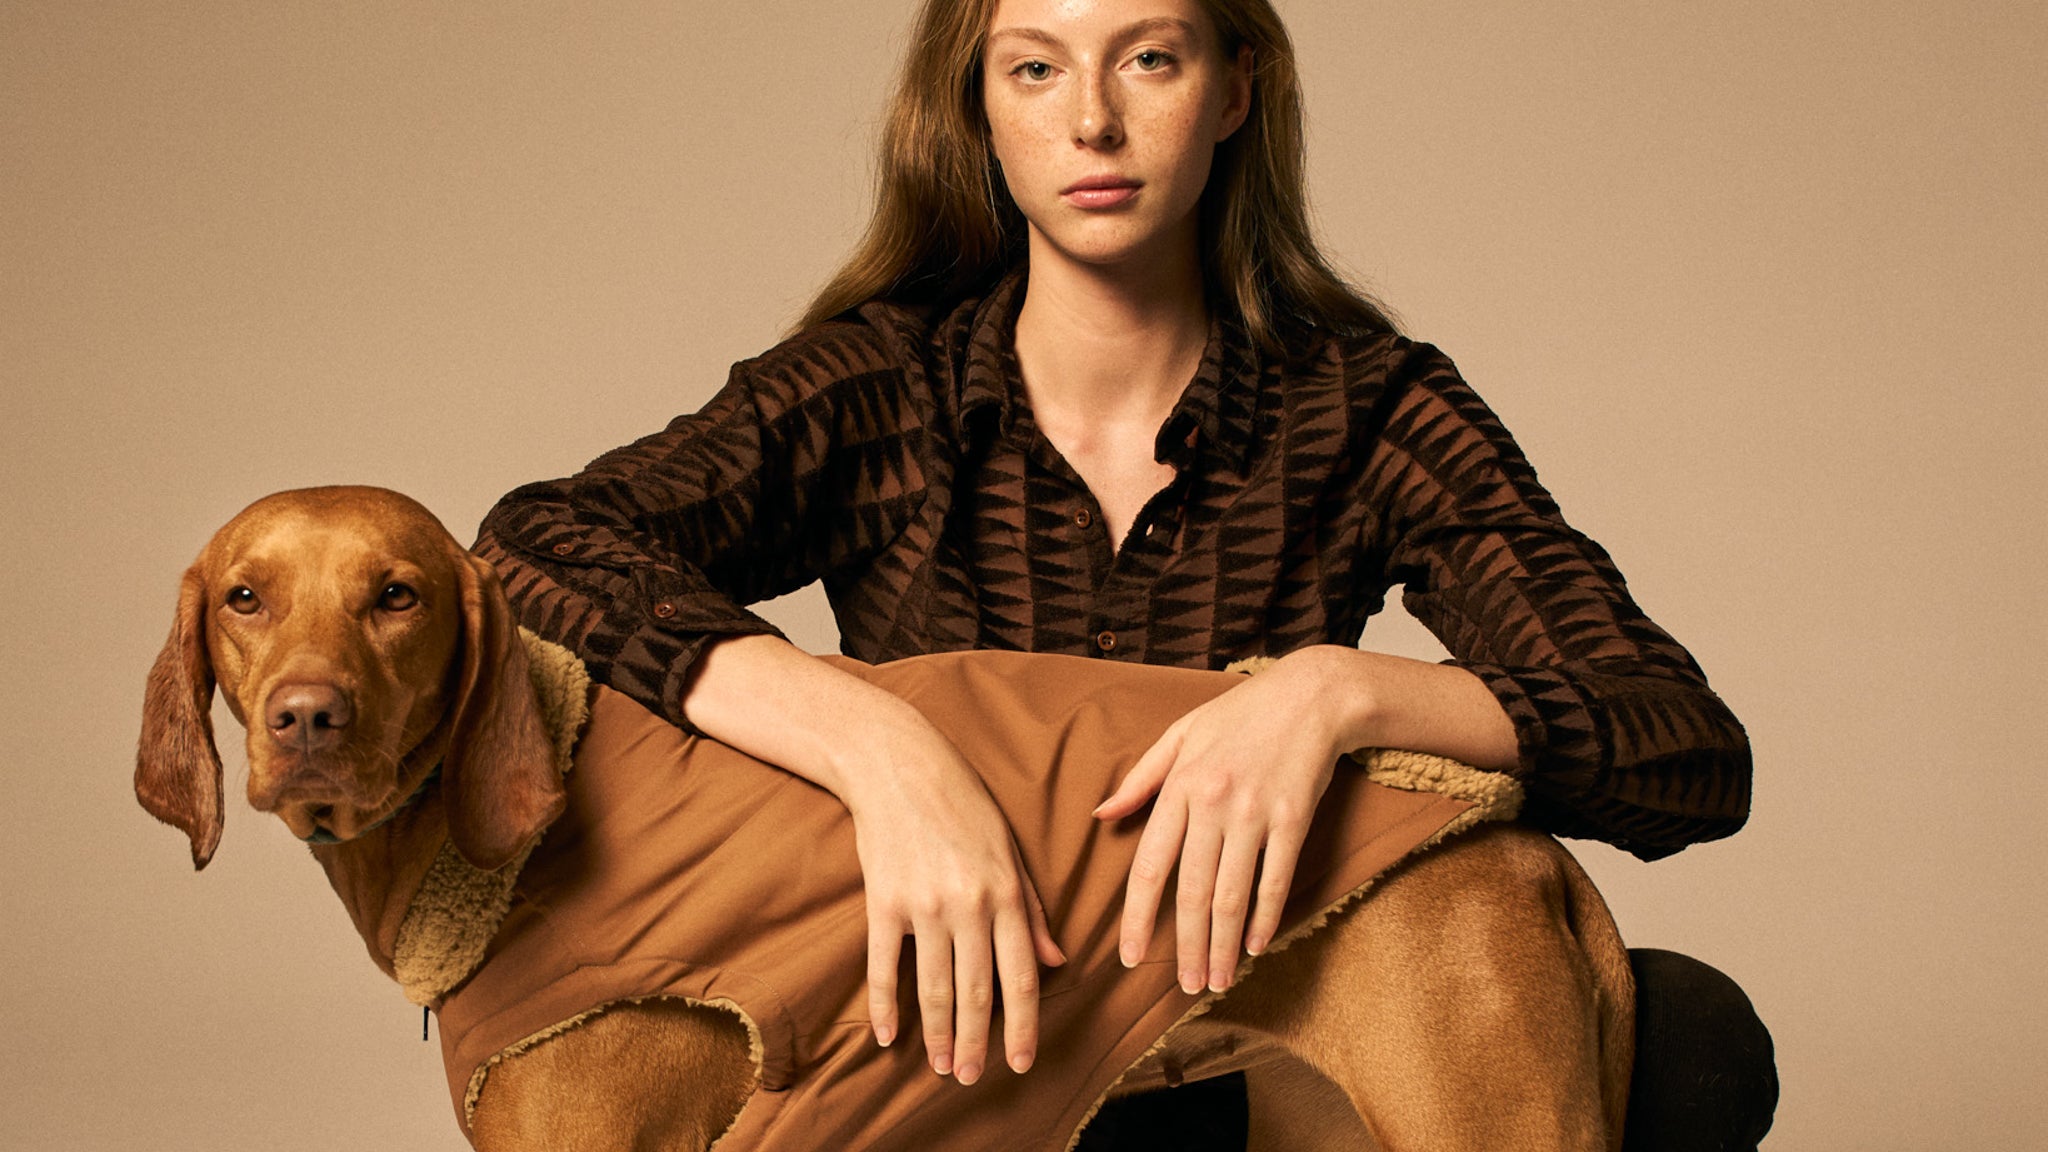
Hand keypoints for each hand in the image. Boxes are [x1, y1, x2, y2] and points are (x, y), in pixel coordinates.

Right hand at [845, 714, 1066, 1084]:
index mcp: (1008, 893)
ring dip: (939, 1034)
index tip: (1020, 1063)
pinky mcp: (883, 901)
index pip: (1020, 977)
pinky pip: (883, 965)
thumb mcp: (1009, 850)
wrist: (900, 764)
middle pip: (975, 991)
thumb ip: (1033, 910)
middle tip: (974, 1078)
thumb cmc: (963, 804)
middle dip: (978, 1041)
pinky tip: (889, 1036)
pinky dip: (884, 1004)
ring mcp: (923, 906)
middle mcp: (969, 905)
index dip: (1021, 1027)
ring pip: (933, 986)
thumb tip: (1057, 961)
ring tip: (943, 1066)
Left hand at [1094, 648, 1358, 993]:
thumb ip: (1141, 780)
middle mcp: (1214, 803)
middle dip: (1185, 947)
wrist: (1311, 695)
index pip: (1149, 865)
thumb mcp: (1180, 735)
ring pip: (1232, 895)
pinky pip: (1275, 879)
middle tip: (1183, 986)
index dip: (1136, 916)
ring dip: (1222, 945)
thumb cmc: (1240, 714)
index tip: (1130, 955)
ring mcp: (1256, 813)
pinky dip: (1264, 918)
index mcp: (1180, 786)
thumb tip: (1101, 816)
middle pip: (1192, 892)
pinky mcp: (1294, 818)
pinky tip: (1254, 948)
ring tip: (1215, 980)